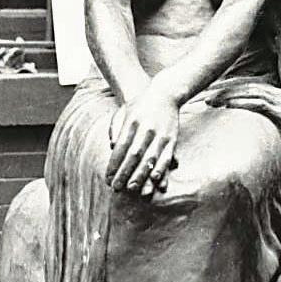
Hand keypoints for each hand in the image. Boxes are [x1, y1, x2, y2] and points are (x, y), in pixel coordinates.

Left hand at [106, 80, 179, 197]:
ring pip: (150, 158)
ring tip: (133, 188)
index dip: (114, 164)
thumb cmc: (140, 105)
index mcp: (131, 123)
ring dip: (142, 175)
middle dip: (125, 173)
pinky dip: (161, 168)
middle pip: (134, 155)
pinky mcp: (172, 138)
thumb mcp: (124, 112)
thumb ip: (116, 128)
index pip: (120, 147)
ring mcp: (160, 135)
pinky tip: (155, 179)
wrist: (165, 93)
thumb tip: (112, 147)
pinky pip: (166, 156)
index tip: (108, 178)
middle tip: (117, 188)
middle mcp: (146, 129)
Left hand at [206, 83, 280, 172]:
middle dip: (226, 88)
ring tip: (210, 99)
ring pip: (251, 92)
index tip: (213, 93)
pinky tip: (226, 105)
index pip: (254, 86)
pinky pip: (259, 104)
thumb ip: (271, 120)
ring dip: (229, 95)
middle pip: (250, 86)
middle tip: (205, 92)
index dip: (232, 88)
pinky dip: (241, 102)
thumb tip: (250, 123)